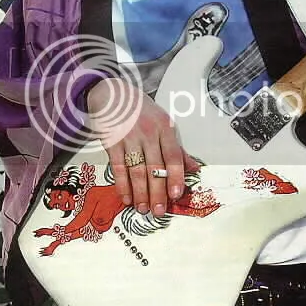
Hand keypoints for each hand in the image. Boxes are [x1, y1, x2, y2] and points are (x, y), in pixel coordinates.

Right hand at [86, 78, 198, 216]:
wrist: (112, 94)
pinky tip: (126, 198)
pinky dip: (122, 185)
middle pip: (154, 167)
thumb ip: (177, 147)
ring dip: (140, 193)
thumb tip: (194, 168)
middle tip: (159, 211)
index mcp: (165, 128)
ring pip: (136, 171)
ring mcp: (129, 138)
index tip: (176, 195)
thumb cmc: (141, 110)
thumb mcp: (163, 123)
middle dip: (157, 192)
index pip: (173, 156)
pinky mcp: (111, 143)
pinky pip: (117, 168)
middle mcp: (148, 133)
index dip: (176, 176)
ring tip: (143, 209)